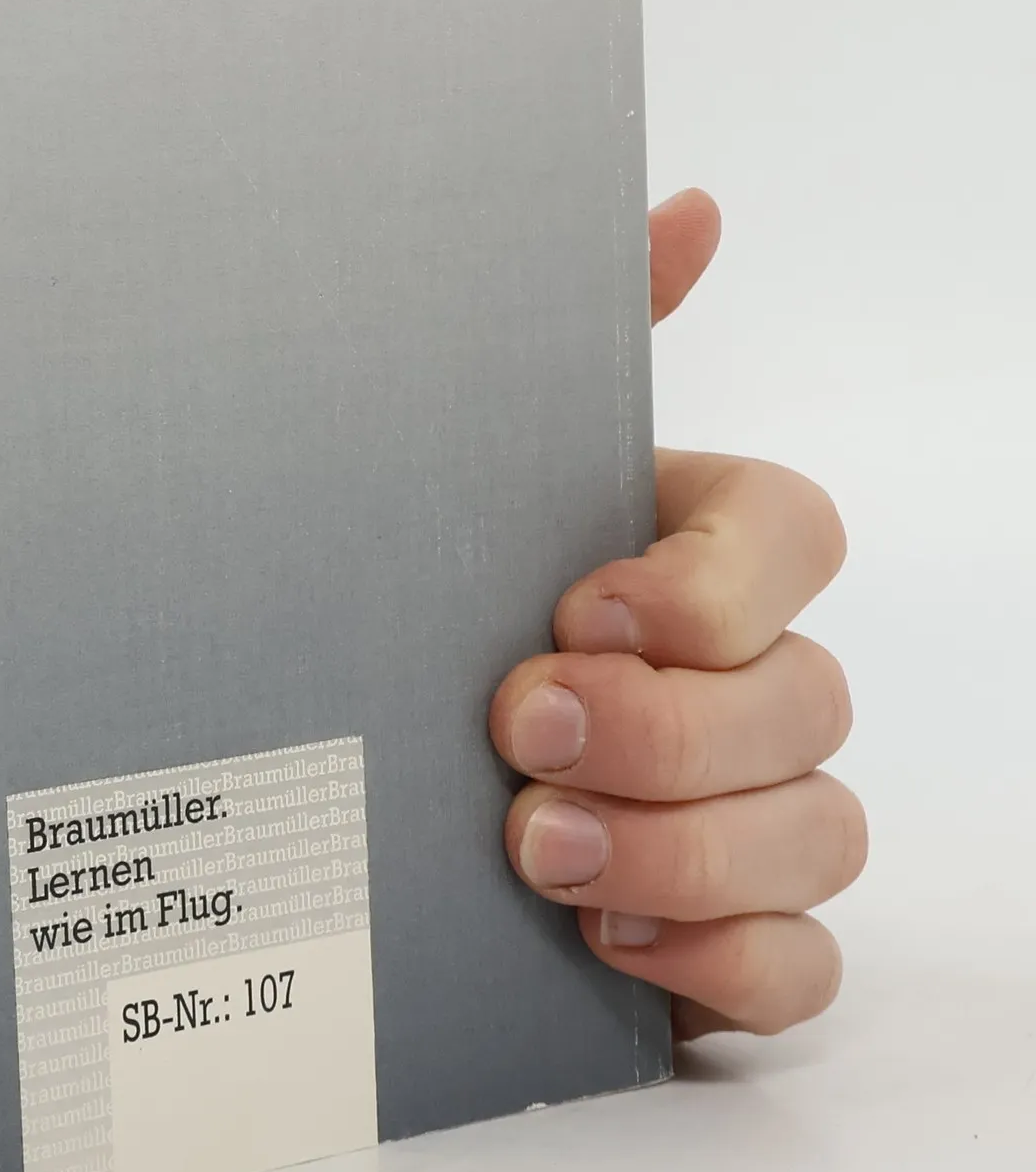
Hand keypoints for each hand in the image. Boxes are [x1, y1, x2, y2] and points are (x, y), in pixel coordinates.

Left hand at [489, 190, 864, 1038]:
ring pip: (820, 834)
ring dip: (682, 849)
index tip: (576, 606)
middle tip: (517, 731)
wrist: (351, 755)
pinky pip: (801, 964)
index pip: (797, 538)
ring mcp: (753, 806)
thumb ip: (582, 332)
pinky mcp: (726, 927)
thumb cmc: (429, 591)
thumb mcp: (468, 456)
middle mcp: (746, 673)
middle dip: (667, 731)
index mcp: (694, 549)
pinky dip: (717, 960)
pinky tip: (601, 939)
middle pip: (809, 700)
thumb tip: (695, 207)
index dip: (710, 584)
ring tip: (530, 846)